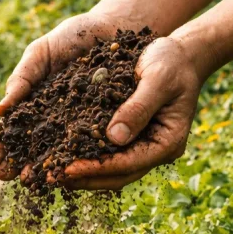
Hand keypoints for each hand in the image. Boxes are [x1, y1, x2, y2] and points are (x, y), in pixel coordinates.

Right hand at [0, 11, 138, 168]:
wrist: (116, 27)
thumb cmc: (74, 36)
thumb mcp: (41, 52)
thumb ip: (22, 78)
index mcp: (34, 103)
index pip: (13, 130)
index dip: (0, 145)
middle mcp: (55, 119)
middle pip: (31, 147)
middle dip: (17, 163)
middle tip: (6, 176)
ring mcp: (79, 125)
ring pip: (58, 151)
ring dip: (42, 167)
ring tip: (30, 180)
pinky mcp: (104, 125)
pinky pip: (90, 144)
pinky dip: (78, 158)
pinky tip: (66, 171)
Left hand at [62, 35, 211, 189]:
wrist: (180, 54)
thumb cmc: (172, 62)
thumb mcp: (158, 79)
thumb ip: (138, 107)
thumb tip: (113, 138)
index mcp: (168, 142)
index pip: (128, 164)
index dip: (97, 168)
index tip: (68, 168)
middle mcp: (156, 151)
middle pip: (118, 176)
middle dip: (85, 179)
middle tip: (52, 178)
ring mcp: (145, 147)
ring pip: (111, 171)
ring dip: (83, 174)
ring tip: (52, 174)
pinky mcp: (133, 139)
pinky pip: (107, 155)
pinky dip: (86, 158)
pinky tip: (62, 156)